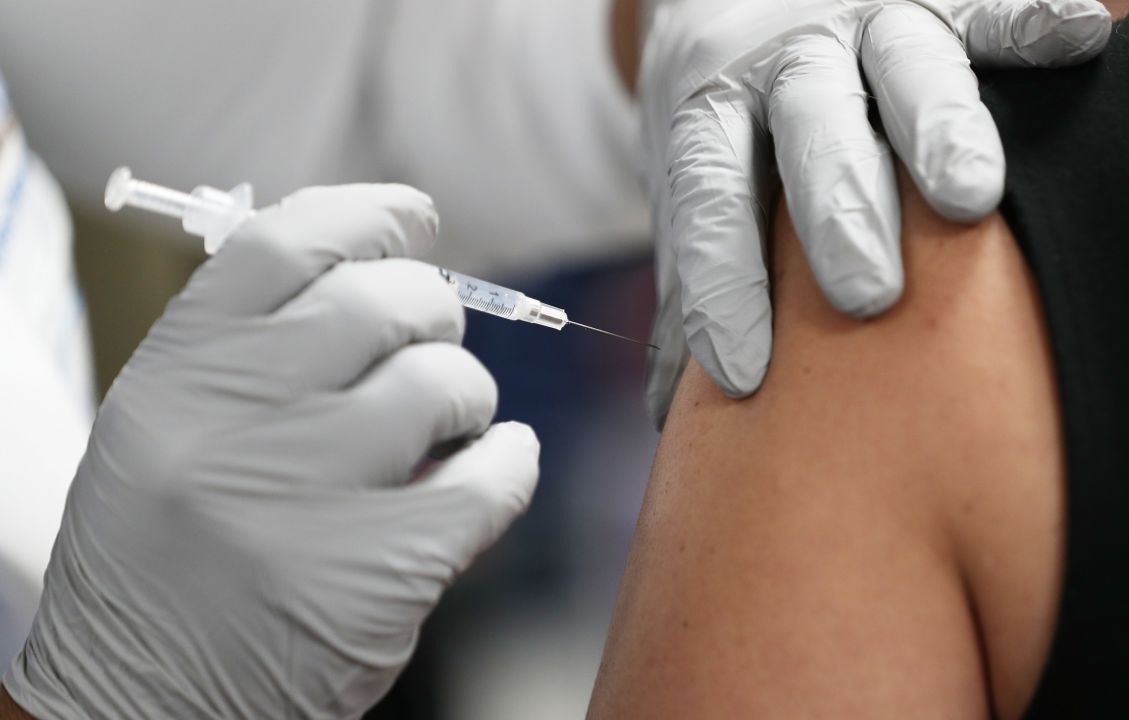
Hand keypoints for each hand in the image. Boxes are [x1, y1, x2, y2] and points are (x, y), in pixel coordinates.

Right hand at [3, 186, 538, 718]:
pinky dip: (511, 462)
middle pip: (385, 300)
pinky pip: (496, 475)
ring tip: (446, 424)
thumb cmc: (168, 554)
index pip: (288, 241)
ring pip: (446, 382)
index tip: (415, 220)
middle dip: (432, 309)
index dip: (370, 214)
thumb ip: (253, 346)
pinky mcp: (381, 571)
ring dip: (467, 393)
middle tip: (432, 340)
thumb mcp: (168, 429)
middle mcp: (236, 422)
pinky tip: (497, 467)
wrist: (144, 707)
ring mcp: (310, 496)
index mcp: (176, 373)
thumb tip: (382, 262)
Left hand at [641, 0, 1110, 424]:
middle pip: (810, 132)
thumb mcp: (695, 181)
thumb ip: (694, 279)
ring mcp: (866, 20)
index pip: (710, 197)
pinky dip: (1028, 22)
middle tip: (866, 297)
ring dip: (937, 127)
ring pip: (904, 65)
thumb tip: (672, 414)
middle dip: (839, 212)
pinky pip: (988, 5)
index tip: (741, 374)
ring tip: (968, 198)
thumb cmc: (734, 121)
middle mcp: (787, 62)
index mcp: (714, 110)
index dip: (722, 282)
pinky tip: (1081, 45)